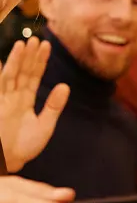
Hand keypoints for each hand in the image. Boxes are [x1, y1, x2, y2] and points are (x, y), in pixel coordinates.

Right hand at [0, 38, 69, 172]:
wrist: (10, 163)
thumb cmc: (24, 147)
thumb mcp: (45, 125)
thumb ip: (54, 106)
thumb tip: (65, 85)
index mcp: (25, 101)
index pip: (34, 76)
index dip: (40, 61)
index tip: (46, 45)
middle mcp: (13, 97)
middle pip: (22, 72)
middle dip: (29, 56)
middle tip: (37, 39)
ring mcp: (2, 101)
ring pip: (10, 75)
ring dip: (16, 60)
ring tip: (23, 44)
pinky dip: (2, 73)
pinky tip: (3, 61)